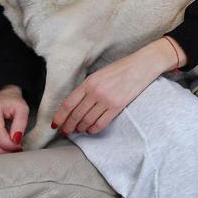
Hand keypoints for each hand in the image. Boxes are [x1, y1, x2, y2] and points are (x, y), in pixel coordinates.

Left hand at [52, 38, 179, 134]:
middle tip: (65, 131)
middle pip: (76, 114)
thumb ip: (88, 87)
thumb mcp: (100, 74)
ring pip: (87, 120)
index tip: (55, 124)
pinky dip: (93, 129)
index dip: (59, 116)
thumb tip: (76, 104)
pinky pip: (101, 123)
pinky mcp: (118, 106)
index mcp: (89, 82)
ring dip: (80, 128)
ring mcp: (107, 99)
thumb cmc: (122, 68)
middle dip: (68, 126)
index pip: (68, 103)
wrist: (142, 65)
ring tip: (79, 130)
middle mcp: (95, 91)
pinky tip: (91, 130)